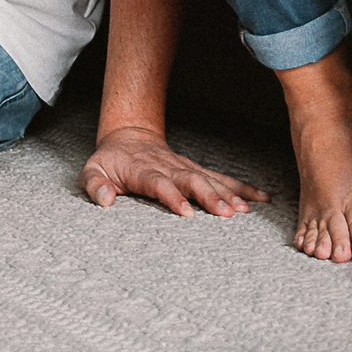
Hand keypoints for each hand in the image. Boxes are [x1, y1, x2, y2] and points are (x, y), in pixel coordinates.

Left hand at [81, 123, 267, 215]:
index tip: (187, 213)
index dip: (173, 196)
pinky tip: (260, 199)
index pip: (159, 183)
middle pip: (191, 180)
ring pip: (209, 179)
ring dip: (228, 194)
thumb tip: (106, 200)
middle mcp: (168, 167)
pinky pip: (220, 178)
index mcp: (143, 170)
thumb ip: (95, 185)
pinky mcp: (195, 170)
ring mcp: (184, 167)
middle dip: (209, 197)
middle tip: (227, 214)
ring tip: (245, 210)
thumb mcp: (91, 171)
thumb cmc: (109, 161)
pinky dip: (241, 188)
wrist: (128, 137)